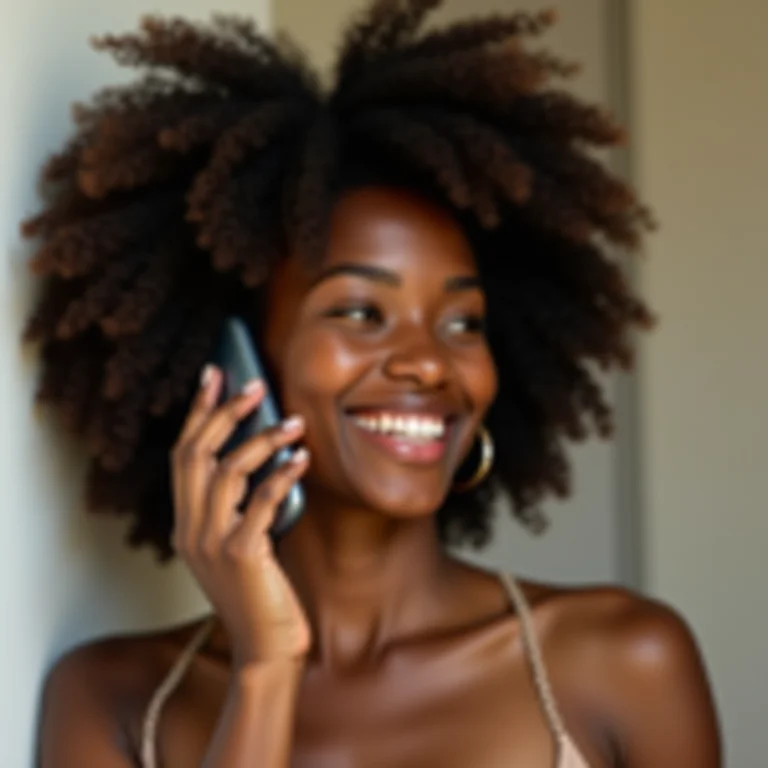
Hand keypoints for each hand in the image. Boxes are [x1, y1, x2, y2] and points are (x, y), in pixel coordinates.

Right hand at [170, 364, 310, 668]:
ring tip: (295, 423)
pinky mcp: (240, 556)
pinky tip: (302, 460)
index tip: (213, 376)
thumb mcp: (242, 543)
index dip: (196, 413)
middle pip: (196, 453)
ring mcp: (211, 543)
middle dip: (223, 412)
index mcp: (187, 524)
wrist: (266, 649)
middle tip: (254, 385)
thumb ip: (241, 505)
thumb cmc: (261, 593)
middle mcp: (191, 529)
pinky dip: (282, 475)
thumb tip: (267, 453)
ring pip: (227, 470)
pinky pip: (260, 502)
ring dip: (263, 439)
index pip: (183, 455)